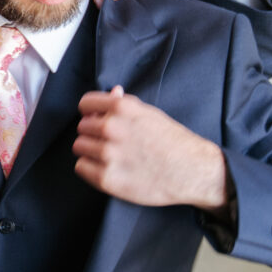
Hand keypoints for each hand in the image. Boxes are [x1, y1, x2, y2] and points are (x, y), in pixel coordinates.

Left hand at [73, 87, 226, 208]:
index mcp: (122, 108)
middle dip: (93, 133)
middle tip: (110, 142)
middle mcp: (112, 128)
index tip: (95, 119)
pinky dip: (90, 169)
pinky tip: (107, 168)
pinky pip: (81, 168)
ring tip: (110, 156)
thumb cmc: (174, 142)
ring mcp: (108, 154)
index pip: (86, 104)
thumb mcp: (151, 114)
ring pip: (79, 147)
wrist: (192, 171)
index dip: (90, 112)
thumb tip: (112, 93)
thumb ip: (126, 104)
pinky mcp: (107, 179)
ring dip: (91, 151)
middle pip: (82, 128)